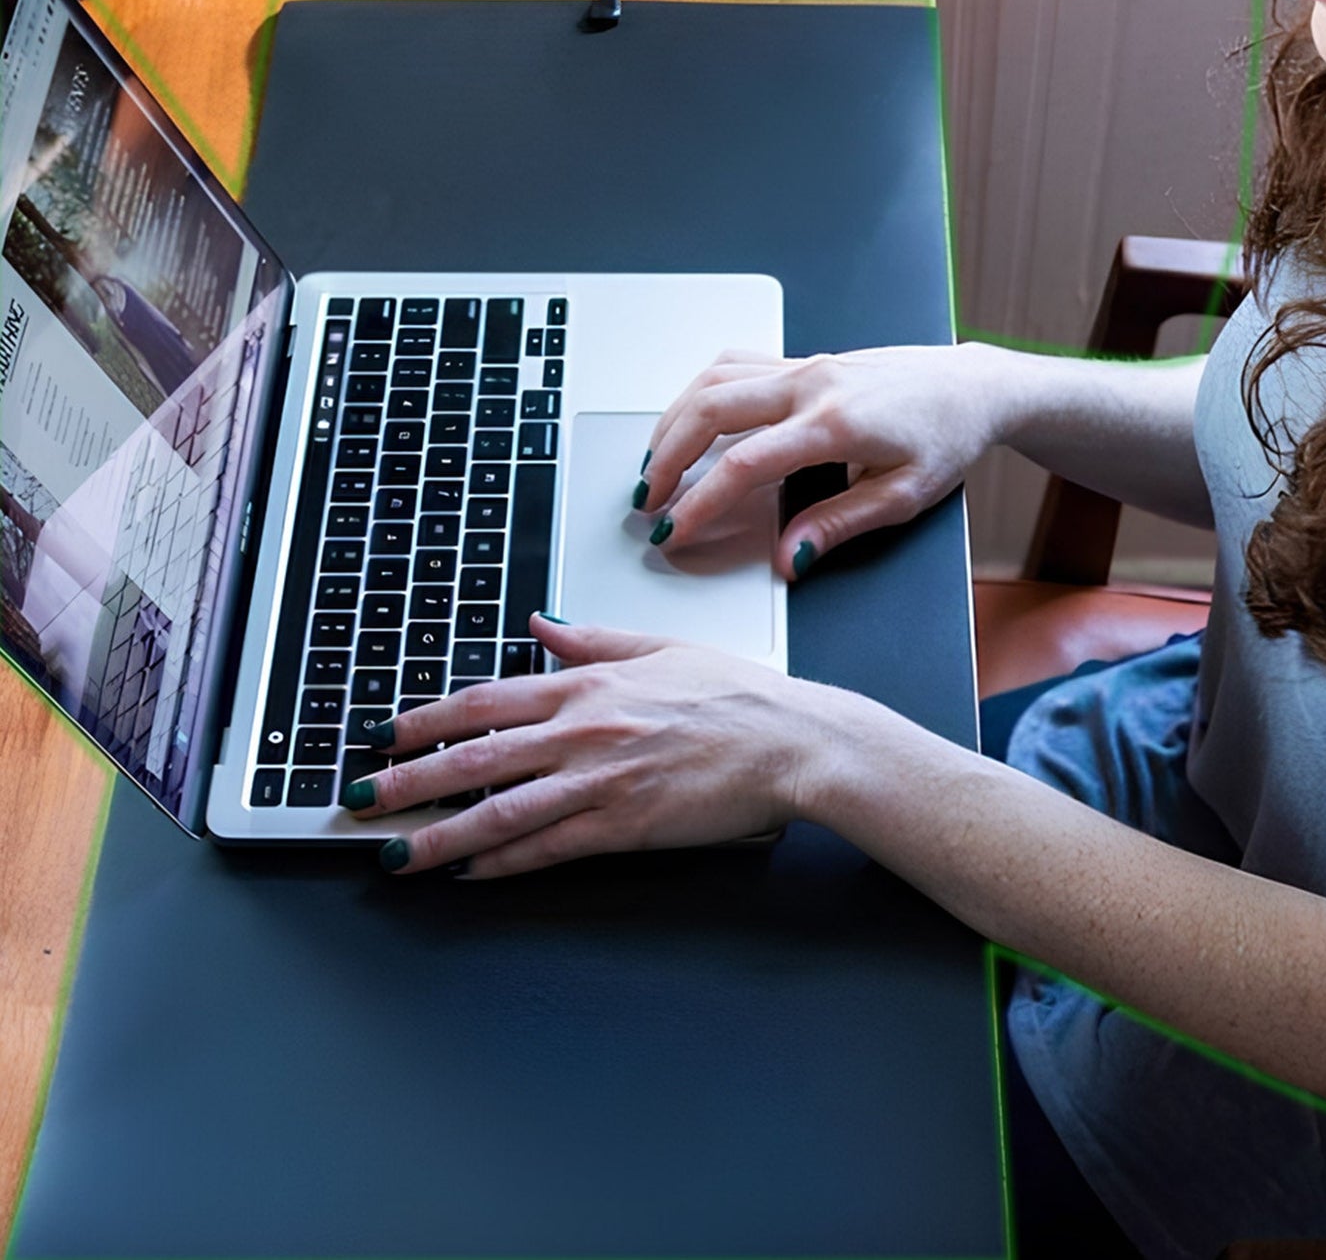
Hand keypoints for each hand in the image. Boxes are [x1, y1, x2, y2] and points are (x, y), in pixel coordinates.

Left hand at [341, 615, 881, 877]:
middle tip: (359, 798)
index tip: (385, 733)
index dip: (426, 719)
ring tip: (393, 854)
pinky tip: (468, 874)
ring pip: (500, 810)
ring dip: (438, 835)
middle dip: (409, 782)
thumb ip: (592, 640)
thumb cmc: (738, 695)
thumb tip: (540, 624)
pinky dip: (503, 863)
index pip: (486, 699)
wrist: (792, 741)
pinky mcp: (625, 826)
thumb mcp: (661, 647)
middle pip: (476, 757)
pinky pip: (549, 848)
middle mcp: (584, 730)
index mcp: (590, 683)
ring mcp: (601, 781)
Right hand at [638, 344, 998, 578]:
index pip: (744, 465)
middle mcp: (811, 384)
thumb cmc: (948, 437)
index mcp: (835, 424)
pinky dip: (699, 393)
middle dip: (667, 458)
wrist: (973, 388)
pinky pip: (733, 365)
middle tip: (647, 502)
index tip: (675, 532)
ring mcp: (804, 365)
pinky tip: (689, 419)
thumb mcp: (904, 497)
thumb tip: (789, 557)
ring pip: (713, 381)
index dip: (700, 503)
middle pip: (710, 410)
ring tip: (655, 466)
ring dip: (674, 422)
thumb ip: (839, 525)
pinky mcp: (803, 359)